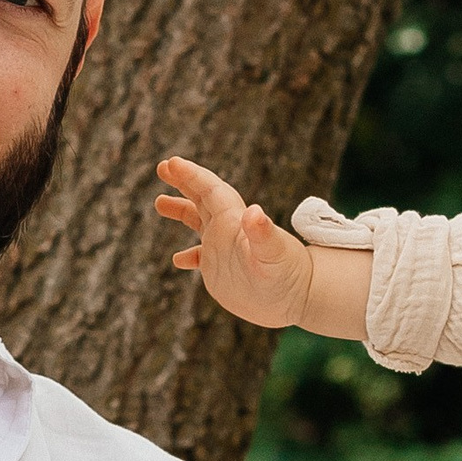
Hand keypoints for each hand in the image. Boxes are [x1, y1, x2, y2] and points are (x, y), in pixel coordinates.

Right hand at [154, 156, 318, 328]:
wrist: (301, 297)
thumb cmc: (289, 275)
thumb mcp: (274, 255)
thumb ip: (263, 233)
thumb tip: (253, 212)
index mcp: (235, 221)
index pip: (210, 190)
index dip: (191, 175)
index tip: (171, 163)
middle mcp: (229, 230)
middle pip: (202, 197)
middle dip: (184, 181)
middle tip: (163, 167)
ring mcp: (224, 249)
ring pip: (199, 222)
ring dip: (181, 210)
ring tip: (159, 202)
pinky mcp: (222, 270)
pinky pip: (200, 257)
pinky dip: (189, 255)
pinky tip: (178, 260)